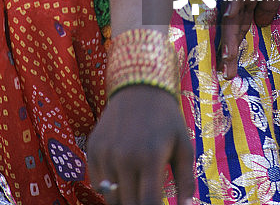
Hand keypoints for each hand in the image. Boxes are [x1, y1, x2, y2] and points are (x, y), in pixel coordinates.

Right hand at [87, 86, 193, 204]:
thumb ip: (186, 181)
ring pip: (111, 197)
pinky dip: (108, 187)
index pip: (148, 204)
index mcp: (150, 158)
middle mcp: (125, 157)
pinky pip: (97, 183)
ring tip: (137, 187)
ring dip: (124, 199)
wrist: (138, 86)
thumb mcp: (183, 145)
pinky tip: (122, 176)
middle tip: (148, 198)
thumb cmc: (166, 118)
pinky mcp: (93, 148)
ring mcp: (106, 153)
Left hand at [218, 0, 279, 79]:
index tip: (230, 68)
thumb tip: (262, 26)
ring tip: (226, 56)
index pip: (238, 22)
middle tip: (226, 73)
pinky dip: (236, 0)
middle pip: (232, 20)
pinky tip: (230, 16)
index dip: (233, 44)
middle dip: (229, 47)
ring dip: (229, 32)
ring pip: (234, 7)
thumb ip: (268, 2)